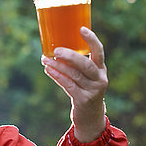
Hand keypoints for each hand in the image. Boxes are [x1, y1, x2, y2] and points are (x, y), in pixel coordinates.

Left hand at [41, 27, 107, 142]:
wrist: (91, 117)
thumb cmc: (85, 90)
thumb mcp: (87, 77)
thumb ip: (77, 65)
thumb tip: (55, 48)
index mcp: (101, 69)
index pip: (99, 51)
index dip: (91, 39)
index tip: (82, 28)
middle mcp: (100, 79)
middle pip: (85, 64)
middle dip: (70, 55)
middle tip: (56, 50)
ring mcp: (92, 90)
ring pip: (73, 74)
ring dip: (57, 66)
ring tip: (45, 59)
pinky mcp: (83, 100)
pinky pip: (67, 85)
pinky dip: (57, 76)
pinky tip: (48, 70)